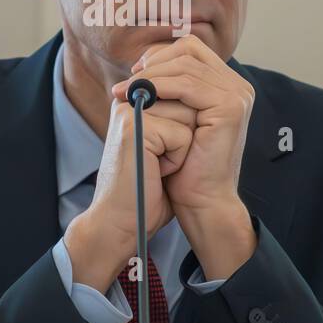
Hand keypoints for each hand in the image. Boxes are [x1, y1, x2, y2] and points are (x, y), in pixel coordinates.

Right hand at [64, 94, 194, 292]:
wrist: (120, 223)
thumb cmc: (144, 192)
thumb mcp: (162, 149)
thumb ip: (174, 123)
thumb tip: (202, 108)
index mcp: (132, 104)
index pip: (183, 99)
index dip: (185, 133)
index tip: (159, 157)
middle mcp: (127, 103)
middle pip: (187, 105)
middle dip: (184, 140)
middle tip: (157, 164)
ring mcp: (129, 113)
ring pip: (189, 118)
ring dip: (182, 150)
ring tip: (156, 167)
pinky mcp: (136, 127)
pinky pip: (182, 135)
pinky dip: (176, 160)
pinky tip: (155, 172)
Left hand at [110, 35, 257, 279]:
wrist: (201, 201)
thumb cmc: (184, 166)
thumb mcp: (174, 119)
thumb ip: (169, 91)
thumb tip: (139, 64)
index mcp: (226, 85)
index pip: (190, 49)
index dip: (160, 56)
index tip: (134, 74)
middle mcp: (237, 86)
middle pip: (188, 50)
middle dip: (152, 63)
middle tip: (127, 81)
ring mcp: (237, 95)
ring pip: (184, 65)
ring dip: (150, 76)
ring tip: (125, 92)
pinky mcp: (230, 107)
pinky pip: (187, 84)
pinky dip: (159, 87)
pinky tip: (141, 98)